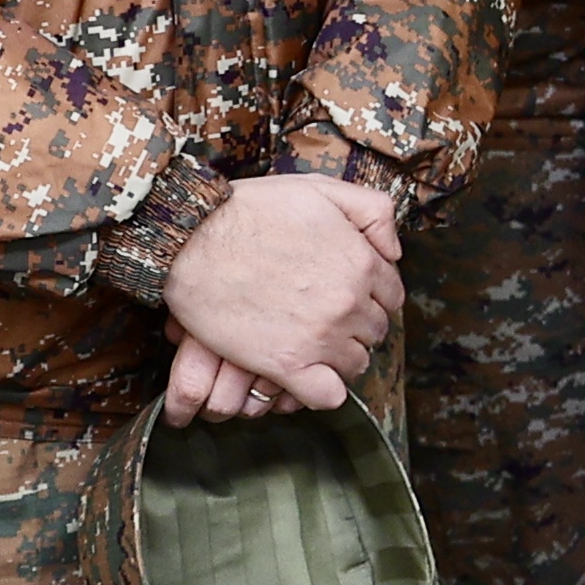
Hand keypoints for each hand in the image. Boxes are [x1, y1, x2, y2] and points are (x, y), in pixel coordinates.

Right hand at [163, 174, 405, 415]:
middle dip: (356, 324)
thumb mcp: (321, 188)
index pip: (391, 295)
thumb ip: (371, 212)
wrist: (191, 236)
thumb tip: (393, 252)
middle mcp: (348, 303)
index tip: (347, 294)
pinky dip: (323, 390)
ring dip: (339, 355)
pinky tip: (306, 374)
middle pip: (374, 330)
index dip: (371, 295)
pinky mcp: (286, 365)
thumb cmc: (251, 209)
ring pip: (355, 363)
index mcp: (361, 263)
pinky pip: (327, 395)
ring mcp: (320, 337)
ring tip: (311, 342)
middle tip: (323, 315)